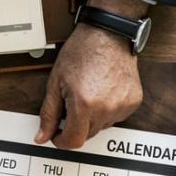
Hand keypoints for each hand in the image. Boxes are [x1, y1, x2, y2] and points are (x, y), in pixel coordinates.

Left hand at [35, 0, 146, 148]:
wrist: (108, 33)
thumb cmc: (82, 51)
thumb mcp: (56, 82)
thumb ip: (49, 113)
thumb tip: (42, 136)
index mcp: (84, 104)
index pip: (73, 141)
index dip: (61, 141)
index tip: (57, 135)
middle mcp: (106, 108)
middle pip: (87, 135)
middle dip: (76, 125)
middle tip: (71, 103)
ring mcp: (122, 105)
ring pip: (102, 126)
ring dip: (92, 117)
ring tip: (89, 93)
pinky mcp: (133, 102)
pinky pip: (116, 117)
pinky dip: (107, 110)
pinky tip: (102, 92)